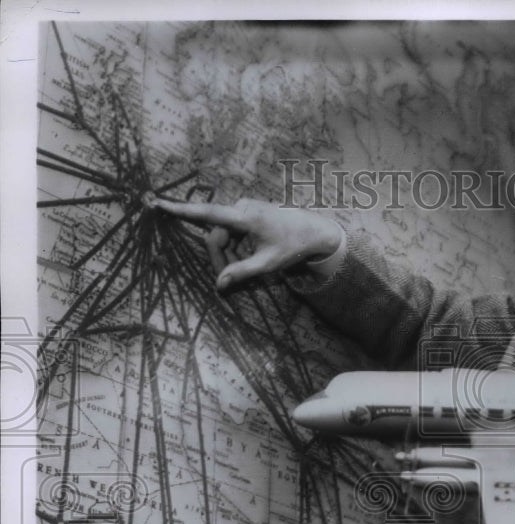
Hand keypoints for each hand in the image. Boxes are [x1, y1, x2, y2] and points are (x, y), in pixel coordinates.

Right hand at [153, 198, 343, 289]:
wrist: (313, 230)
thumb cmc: (292, 246)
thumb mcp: (267, 264)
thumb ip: (241, 273)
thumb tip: (218, 285)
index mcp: (246, 217)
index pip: (208, 213)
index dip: (180, 210)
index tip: (157, 203)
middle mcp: (241, 207)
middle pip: (215, 235)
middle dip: (219, 257)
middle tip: (227, 279)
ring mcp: (243, 208)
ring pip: (222, 234)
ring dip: (227, 253)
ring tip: (245, 266)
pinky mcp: (245, 212)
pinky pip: (230, 231)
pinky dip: (234, 246)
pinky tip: (247, 255)